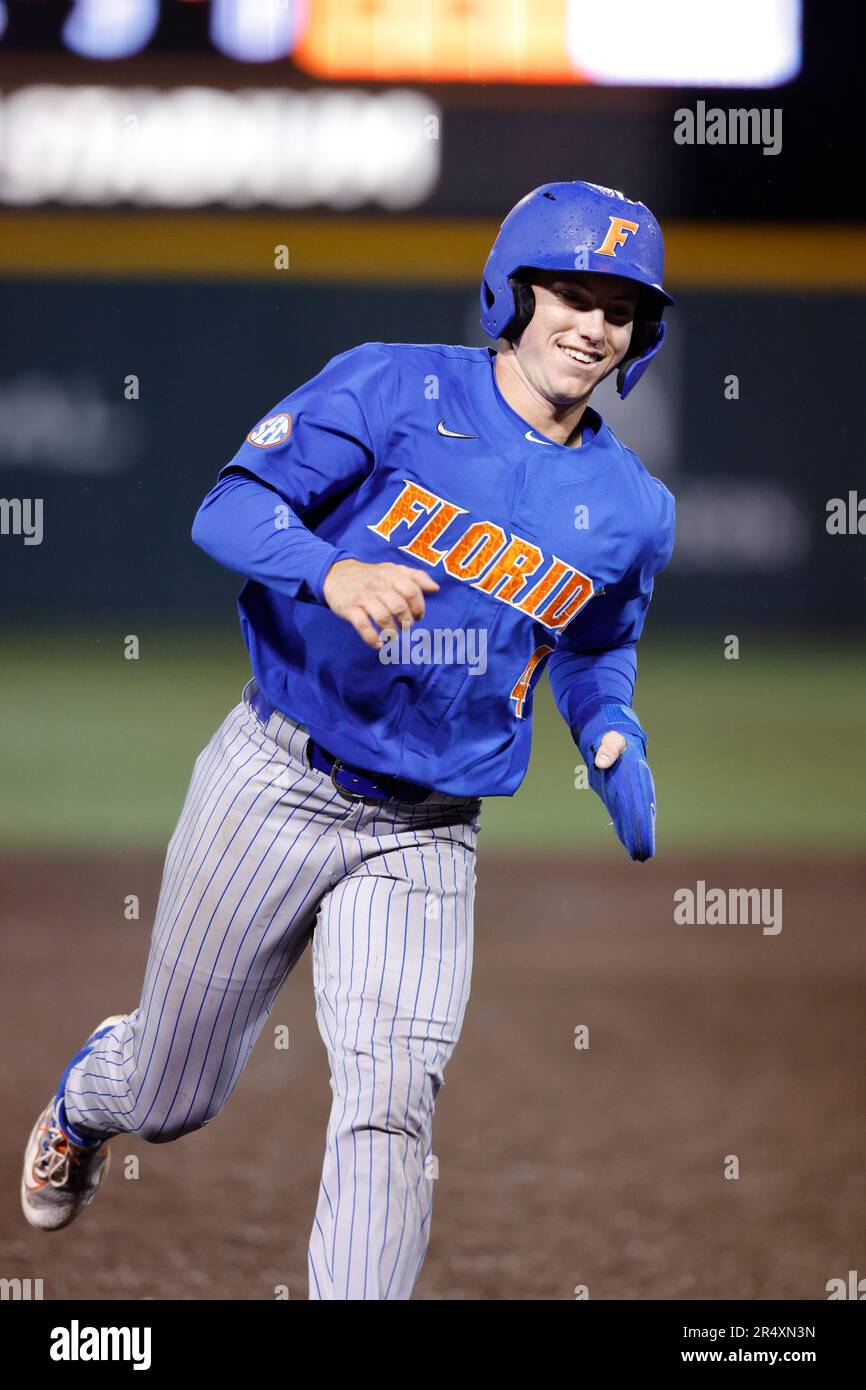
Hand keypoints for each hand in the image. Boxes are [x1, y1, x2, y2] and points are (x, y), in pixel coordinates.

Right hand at [322, 558, 439, 650]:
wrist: (336, 574)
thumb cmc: (372, 576)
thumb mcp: (393, 570)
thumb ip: (416, 577)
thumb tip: (435, 589)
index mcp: (391, 575)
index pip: (412, 591)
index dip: (419, 607)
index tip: (418, 616)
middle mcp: (378, 585)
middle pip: (399, 607)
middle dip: (406, 622)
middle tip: (405, 627)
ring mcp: (363, 597)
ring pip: (383, 618)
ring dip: (392, 632)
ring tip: (393, 636)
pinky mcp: (349, 609)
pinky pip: (363, 627)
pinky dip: (373, 639)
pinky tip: (379, 644)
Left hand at [577, 708, 655, 861]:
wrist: (615, 736)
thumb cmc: (614, 737)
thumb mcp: (611, 738)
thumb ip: (608, 748)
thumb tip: (602, 761)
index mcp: (638, 774)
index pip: (641, 801)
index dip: (642, 820)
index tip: (642, 835)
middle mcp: (638, 786)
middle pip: (641, 813)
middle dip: (641, 833)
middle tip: (642, 853)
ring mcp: (632, 791)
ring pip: (635, 816)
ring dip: (635, 833)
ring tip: (636, 853)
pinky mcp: (622, 794)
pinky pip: (625, 812)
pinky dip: (625, 825)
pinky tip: (624, 838)